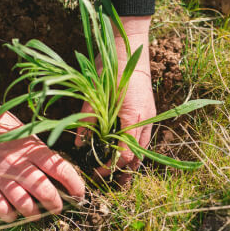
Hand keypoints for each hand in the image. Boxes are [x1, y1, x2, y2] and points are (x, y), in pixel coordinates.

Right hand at [0, 82, 84, 221]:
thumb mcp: (26, 132)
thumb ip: (39, 151)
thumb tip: (58, 170)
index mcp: (34, 149)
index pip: (62, 170)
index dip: (75, 185)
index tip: (80, 195)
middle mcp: (20, 164)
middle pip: (45, 191)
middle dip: (56, 205)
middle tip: (58, 209)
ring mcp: (1, 176)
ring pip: (24, 203)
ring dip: (34, 213)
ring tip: (36, 214)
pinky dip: (9, 215)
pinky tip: (13, 214)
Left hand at [75, 16, 155, 179]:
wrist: (129, 49)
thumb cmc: (109, 70)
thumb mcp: (93, 96)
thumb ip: (87, 121)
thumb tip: (79, 144)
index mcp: (132, 119)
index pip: (125, 155)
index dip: (111, 168)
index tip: (98, 173)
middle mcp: (145, 121)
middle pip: (138, 156)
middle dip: (125, 172)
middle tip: (111, 182)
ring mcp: (150, 116)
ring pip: (143, 148)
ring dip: (132, 161)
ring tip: (120, 173)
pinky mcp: (149, 111)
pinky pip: (144, 137)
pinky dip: (136, 148)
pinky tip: (126, 151)